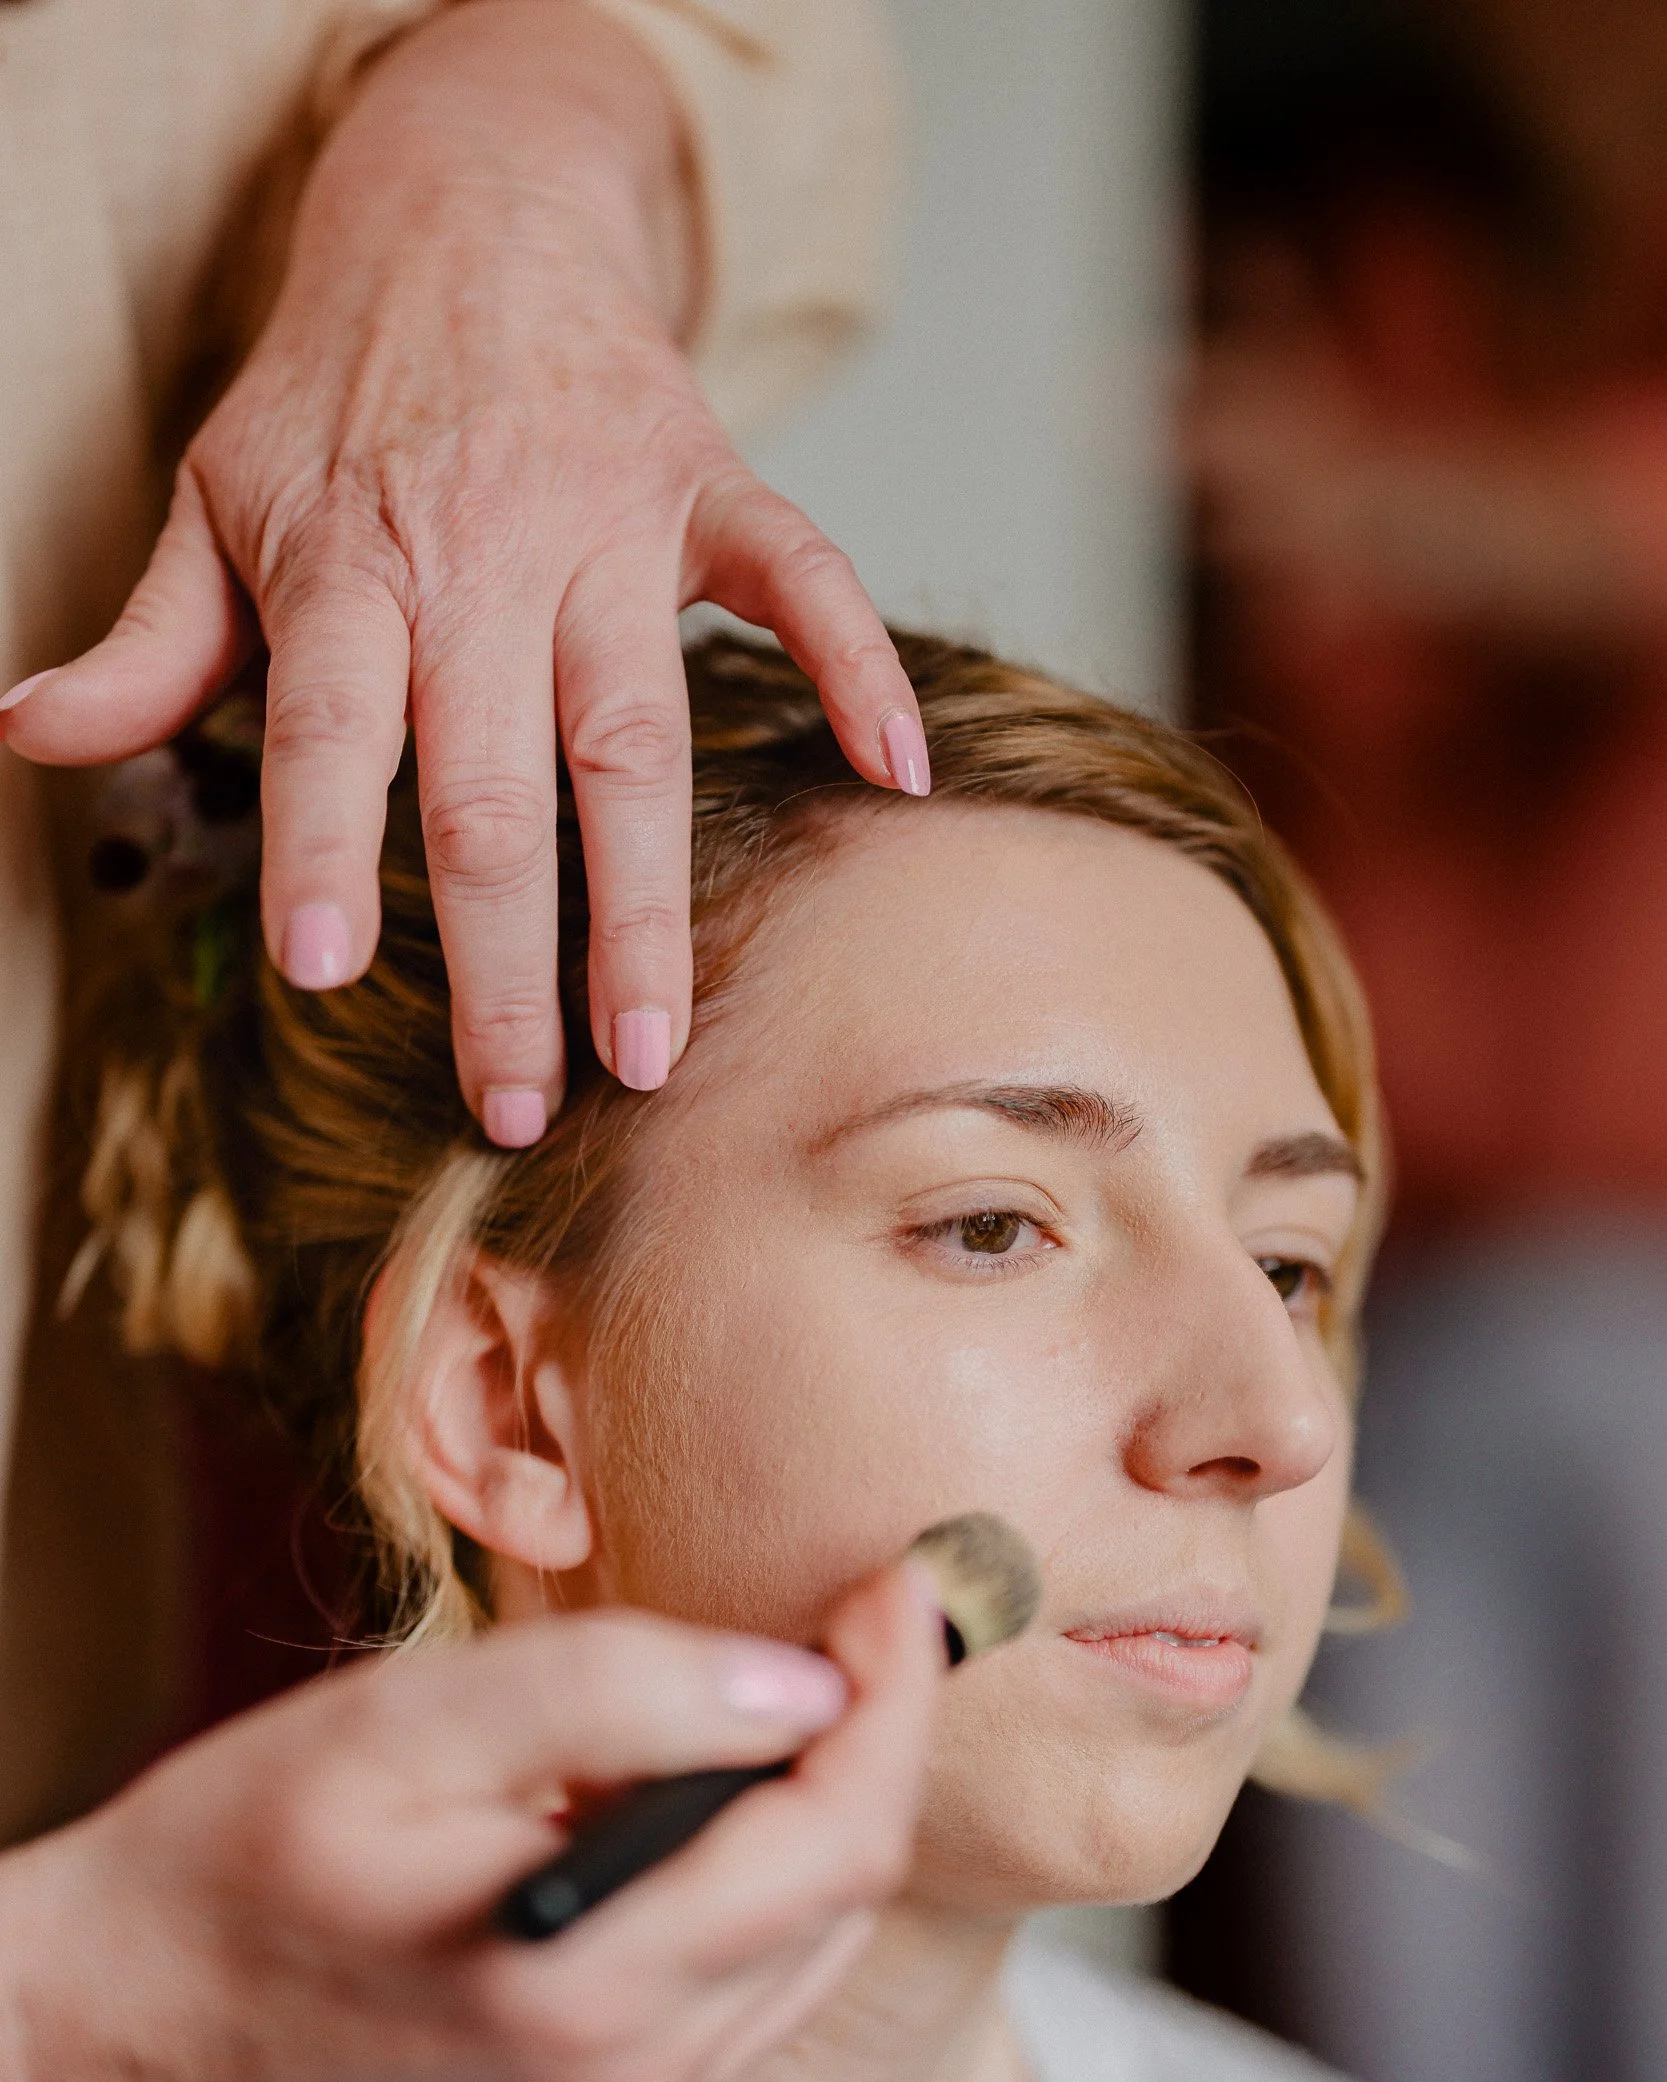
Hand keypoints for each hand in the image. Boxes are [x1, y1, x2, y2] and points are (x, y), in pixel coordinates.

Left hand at [0, 1, 928, 1139]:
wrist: (467, 205)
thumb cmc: (334, 390)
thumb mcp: (215, 497)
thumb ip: (148, 640)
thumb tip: (27, 735)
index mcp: (350, 565)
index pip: (331, 729)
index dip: (325, 848)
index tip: (328, 976)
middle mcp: (483, 554)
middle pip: (495, 785)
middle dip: (507, 960)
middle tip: (515, 1104)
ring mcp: (611, 523)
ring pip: (636, 739)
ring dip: (646, 903)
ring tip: (651, 1045)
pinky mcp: (711, 490)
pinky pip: (803, 582)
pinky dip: (857, 669)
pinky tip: (894, 777)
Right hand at [0, 1563, 942, 2081]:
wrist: (124, 2015)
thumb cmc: (242, 1848)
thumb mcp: (411, 1724)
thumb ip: (617, 1692)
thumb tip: (801, 1683)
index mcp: (584, 1992)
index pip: (832, 1839)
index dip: (892, 1696)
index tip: (901, 1586)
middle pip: (842, 1893)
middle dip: (876, 1736)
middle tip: (863, 1614)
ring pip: (814, 1945)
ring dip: (827, 1807)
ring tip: (787, 1689)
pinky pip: (749, 1993)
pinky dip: (769, 1882)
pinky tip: (715, 1798)